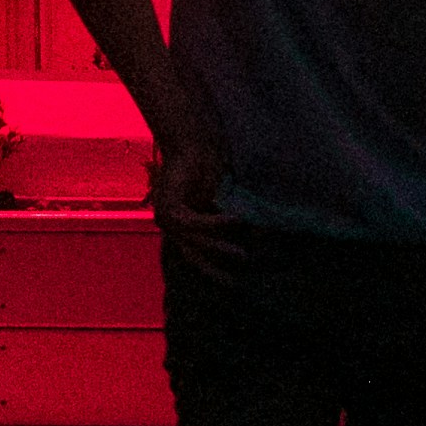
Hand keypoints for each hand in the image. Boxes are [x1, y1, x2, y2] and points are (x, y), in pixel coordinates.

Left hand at [148, 115, 245, 278]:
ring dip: (220, 248)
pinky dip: (215, 223)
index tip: (235, 281)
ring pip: (195, 242)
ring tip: (243, 255)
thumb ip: (235, 217)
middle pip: (193, 256)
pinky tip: (237, 220)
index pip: (198, 254)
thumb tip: (259, 237)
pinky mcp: (169, 207)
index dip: (216, 268)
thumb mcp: (225, 198)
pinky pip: (194, 223)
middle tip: (234, 284)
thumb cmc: (209, 168)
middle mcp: (171, 225)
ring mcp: (167, 217)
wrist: (192, 142)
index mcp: (182, 225)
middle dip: (214, 271)